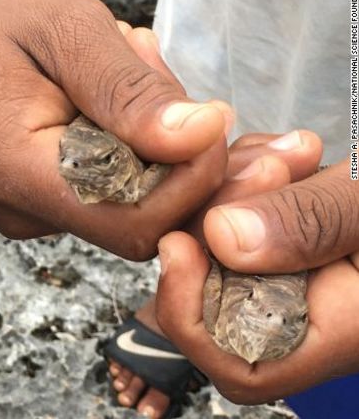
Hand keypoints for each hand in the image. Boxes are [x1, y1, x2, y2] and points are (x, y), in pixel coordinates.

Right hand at [0, 0, 229, 259]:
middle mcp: (19, 208)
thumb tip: (202, 137)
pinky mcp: (32, 194)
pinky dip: (124, 136)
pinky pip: (103, 184)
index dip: (189, 181)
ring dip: (146, 132)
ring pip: (127, 196)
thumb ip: (132, 93)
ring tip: (119, 59)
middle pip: (138, 214)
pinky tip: (103, 84)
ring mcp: (24, 206)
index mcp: (18, 174)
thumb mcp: (69, 32)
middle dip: (170, 148)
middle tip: (146, 61)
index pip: (135, 223)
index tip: (205, 115)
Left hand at [156, 158, 358, 403]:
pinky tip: (289, 154)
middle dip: (216, 225)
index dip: (192, 316)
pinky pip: (246, 218)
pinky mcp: (297, 239)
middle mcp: (311, 315)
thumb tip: (222, 238)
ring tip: (287, 155)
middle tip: (265, 170)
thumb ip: (316, 222)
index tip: (180, 243)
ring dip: (235, 193)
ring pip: (223, 248)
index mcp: (338, 333)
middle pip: (215, 294)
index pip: (239, 365)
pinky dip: (254, 182)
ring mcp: (302, 276)